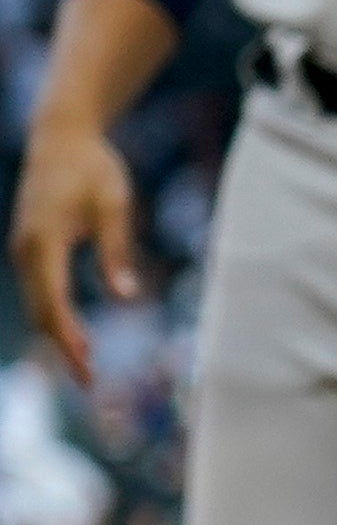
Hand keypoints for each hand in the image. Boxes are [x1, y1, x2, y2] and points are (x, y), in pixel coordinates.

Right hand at [12, 120, 137, 385]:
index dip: (68, 335)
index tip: (87, 363)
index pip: (53, 299)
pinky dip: (53, 317)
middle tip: (90, 385)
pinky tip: (74, 338)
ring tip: (86, 368)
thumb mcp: (115, 205)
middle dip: (62, 347)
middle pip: (40, 310)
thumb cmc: (93, 168)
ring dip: (57, 336)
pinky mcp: (29, 249)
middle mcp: (25, 249)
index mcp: (45, 239)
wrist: (60, 139)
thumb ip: (118, 251)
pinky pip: (38, 291)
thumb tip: (126, 297)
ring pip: (36, 303)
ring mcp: (23, 250)